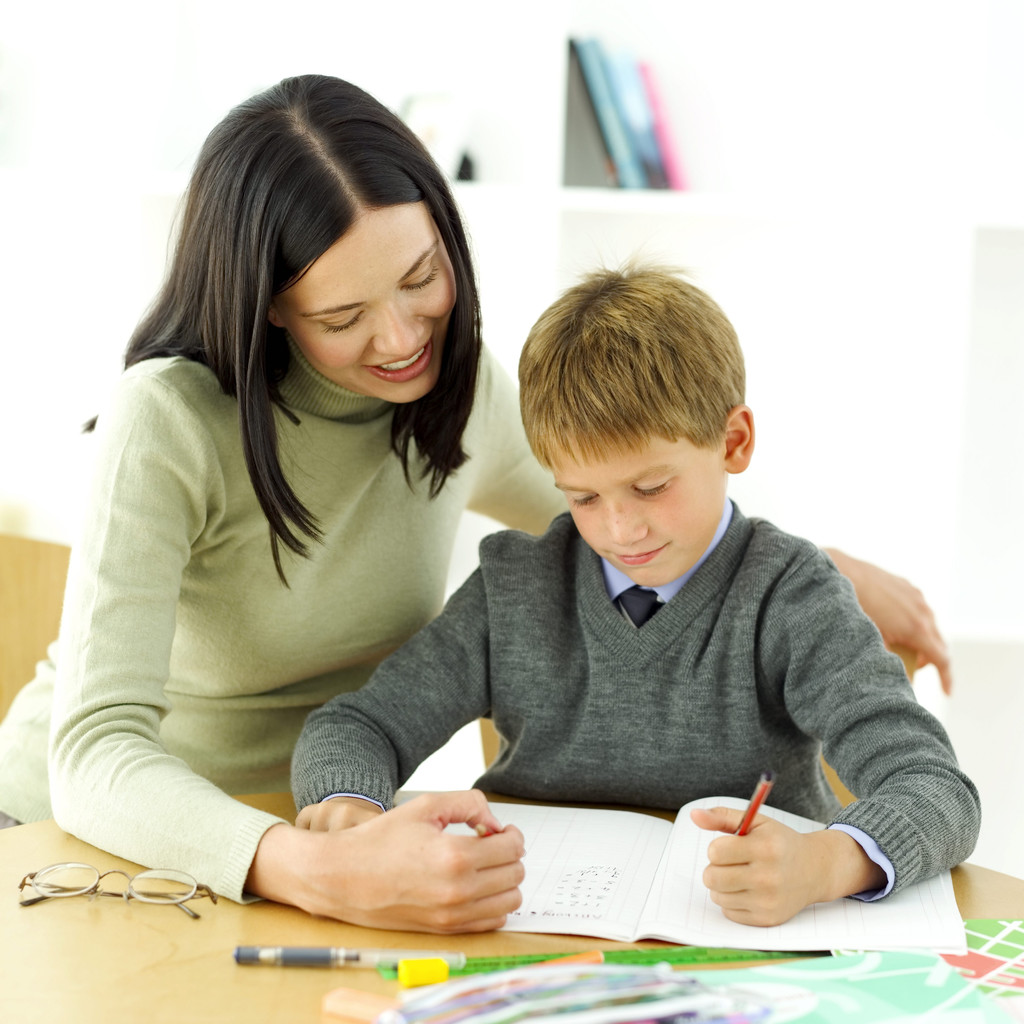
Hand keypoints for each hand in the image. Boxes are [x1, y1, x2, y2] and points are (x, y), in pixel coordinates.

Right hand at [248, 789, 523, 932]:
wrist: (344, 877)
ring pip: (510, 901)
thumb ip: (469, 804)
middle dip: (509, 855)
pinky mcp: (445, 930)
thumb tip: (496, 824)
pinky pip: (492, 922)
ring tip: (484, 866)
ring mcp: (452, 915)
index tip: (499, 830)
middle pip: (515, 874)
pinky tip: (475, 886)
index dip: (511, 834)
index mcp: (454, 856)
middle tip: (490, 845)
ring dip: (505, 880)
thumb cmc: (381, 839)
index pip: (511, 848)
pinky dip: (493, 904)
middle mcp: (458, 891)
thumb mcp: (425, 806)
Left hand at [690, 805, 884, 925]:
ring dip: (722, 885)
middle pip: (712, 877)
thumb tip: (694, 815)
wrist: (815, 870)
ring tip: (740, 876)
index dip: (717, 848)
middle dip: (715, 868)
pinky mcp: (767, 919)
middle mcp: (768, 877)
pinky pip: (729, 912)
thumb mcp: (755, 822)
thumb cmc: (780, 842)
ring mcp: (768, 901)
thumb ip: (722, 817)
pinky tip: (749, 891)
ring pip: (717, 896)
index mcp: (765, 848)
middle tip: (730, 863)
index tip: (730, 847)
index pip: (716, 852)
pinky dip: (732, 901)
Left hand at [824, 548, 951, 694]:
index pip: (942, 659)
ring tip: (901, 645)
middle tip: (913, 667)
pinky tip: (895, 624)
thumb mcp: (873, 641)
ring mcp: (917, 596)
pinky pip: (920, 609)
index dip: (945, 678)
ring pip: (930, 625)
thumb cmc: (854, 609)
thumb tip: (898, 674)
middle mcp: (923, 611)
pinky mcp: (909, 587)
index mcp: (917, 628)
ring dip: (923, 639)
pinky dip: (916, 622)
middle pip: (938, 643)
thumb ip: (890, 658)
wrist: (843, 574)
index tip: (947, 692)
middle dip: (929, 659)